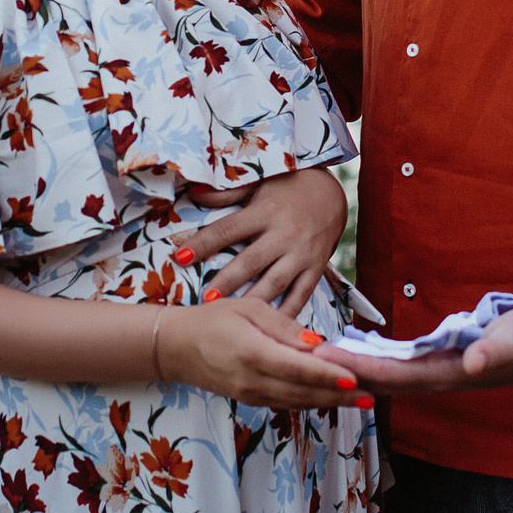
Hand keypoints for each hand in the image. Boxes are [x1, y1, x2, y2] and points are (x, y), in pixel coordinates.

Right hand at [164, 297, 369, 409]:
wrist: (175, 348)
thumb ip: (283, 326)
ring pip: (298, 402)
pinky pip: (287, 403)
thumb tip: (315, 342)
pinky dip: (311, 402)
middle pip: (303, 392)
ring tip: (361, 400)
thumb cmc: (212, 319)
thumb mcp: (247, 308)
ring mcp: (251, 395)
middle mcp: (253, 380)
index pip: (298, 368)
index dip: (328, 374)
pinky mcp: (251, 400)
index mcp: (252, 353)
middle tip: (372, 395)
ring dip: (330, 402)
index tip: (354, 378)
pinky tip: (332, 398)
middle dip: (339, 395)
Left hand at [174, 167, 348, 310]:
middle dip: (228, 280)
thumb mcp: (258, 183)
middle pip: (251, 261)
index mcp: (265, 211)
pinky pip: (301, 295)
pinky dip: (287, 313)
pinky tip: (270, 329)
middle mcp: (284, 234)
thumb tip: (194, 192)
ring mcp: (302, 254)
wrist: (332, 194)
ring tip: (233, 316)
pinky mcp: (315, 269)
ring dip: (253, 300)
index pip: (228, 228)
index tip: (179, 257)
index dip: (204, 243)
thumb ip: (227, 193)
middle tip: (205, 298)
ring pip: (275, 282)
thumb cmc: (287, 188)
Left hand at [321, 288, 512, 393]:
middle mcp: (435, 379)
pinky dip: (369, 358)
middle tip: (298, 358)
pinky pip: (394, 363)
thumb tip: (472, 364)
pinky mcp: (436, 361)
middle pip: (378, 378)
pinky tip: (349, 350)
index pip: (394, 376)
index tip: (325, 361)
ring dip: (350, 366)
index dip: (358, 369)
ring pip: (383, 373)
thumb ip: (494, 351)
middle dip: (341, 371)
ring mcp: (434, 372)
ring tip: (312, 355)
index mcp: (448, 375)